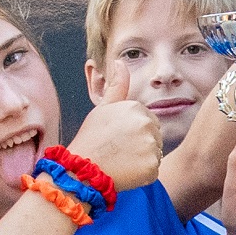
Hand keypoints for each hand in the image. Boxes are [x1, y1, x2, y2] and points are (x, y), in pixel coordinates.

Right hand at [72, 64, 163, 190]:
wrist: (80, 171)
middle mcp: (146, 124)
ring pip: (154, 153)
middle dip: (141, 143)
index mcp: (136, 108)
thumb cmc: (90, 139)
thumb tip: (121, 61)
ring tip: (121, 161)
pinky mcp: (152, 167)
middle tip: (119, 151)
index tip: (117, 138)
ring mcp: (151, 146)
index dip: (132, 131)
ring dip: (142, 158)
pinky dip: (142, 174)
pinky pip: (153, 170)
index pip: (147, 120)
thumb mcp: (103, 108)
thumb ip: (117, 86)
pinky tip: (125, 172)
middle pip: (154, 135)